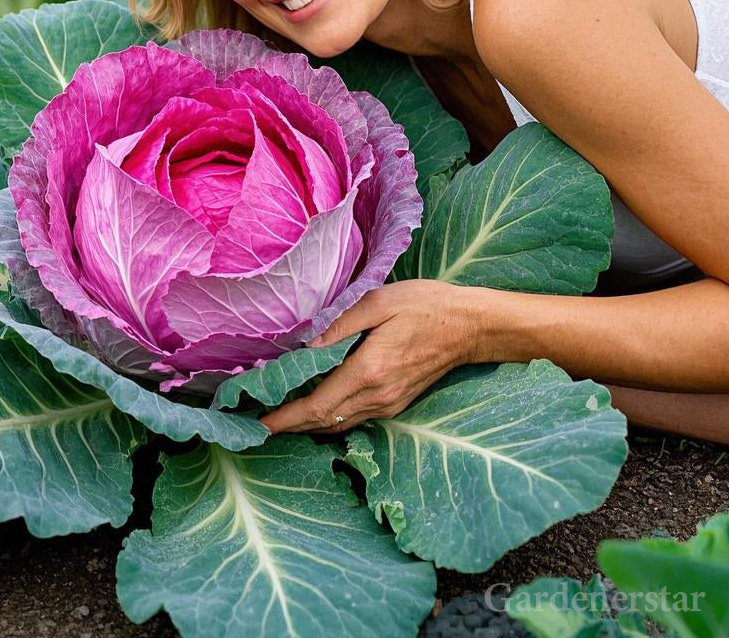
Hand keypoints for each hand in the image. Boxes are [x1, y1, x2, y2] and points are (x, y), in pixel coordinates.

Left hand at [259, 279, 483, 434]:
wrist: (470, 326)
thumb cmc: (425, 306)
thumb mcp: (379, 302)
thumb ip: (339, 324)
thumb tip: (306, 345)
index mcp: (369, 371)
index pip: (317, 405)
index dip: (285, 418)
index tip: (259, 424)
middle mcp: (378, 396)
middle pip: (324, 422)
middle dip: (290, 426)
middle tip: (259, 424)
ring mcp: (389, 404)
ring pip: (339, 423)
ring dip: (308, 425)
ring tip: (280, 418)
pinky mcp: (396, 403)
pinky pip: (355, 418)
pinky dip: (330, 418)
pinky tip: (315, 407)